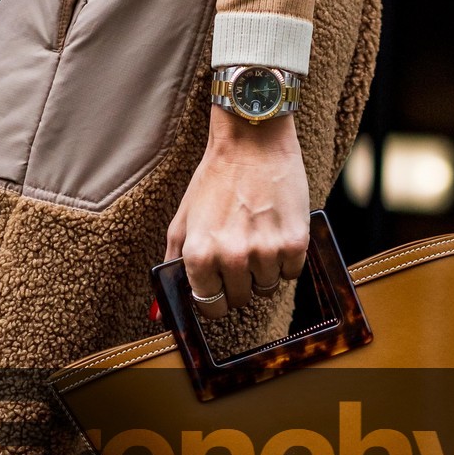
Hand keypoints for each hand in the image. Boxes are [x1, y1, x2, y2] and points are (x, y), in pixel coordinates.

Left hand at [164, 107, 310, 315]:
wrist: (253, 142)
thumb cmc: (215, 179)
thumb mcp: (182, 220)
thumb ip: (172, 265)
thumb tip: (159, 312)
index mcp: (200, 255)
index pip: (209, 306)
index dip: (214, 296)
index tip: (219, 285)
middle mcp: (232, 258)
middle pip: (240, 299)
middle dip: (238, 282)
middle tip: (239, 252)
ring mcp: (266, 252)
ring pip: (267, 288)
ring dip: (263, 270)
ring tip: (257, 237)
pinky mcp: (294, 243)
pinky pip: (291, 274)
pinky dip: (285, 260)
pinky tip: (276, 233)